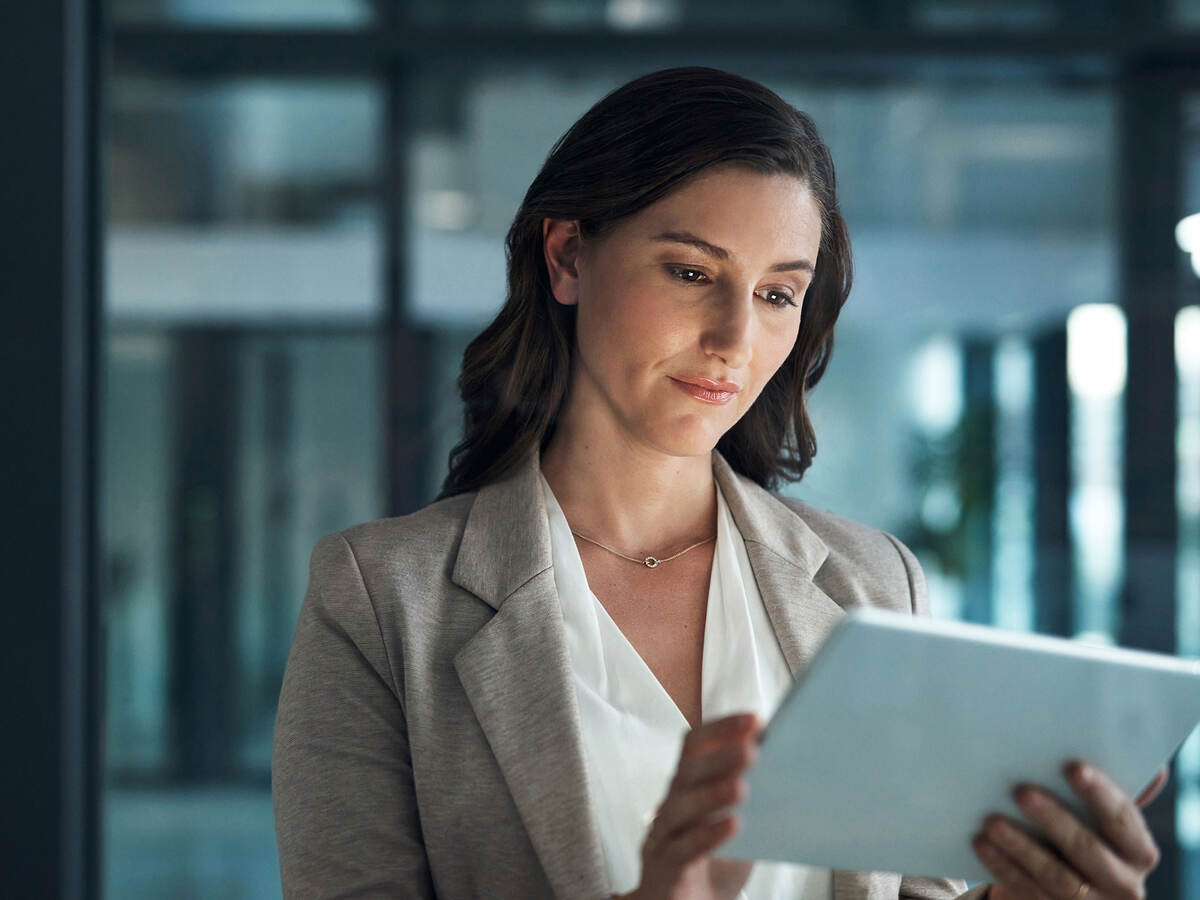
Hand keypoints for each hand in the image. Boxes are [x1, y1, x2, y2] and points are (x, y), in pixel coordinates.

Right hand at [625, 712, 759, 899]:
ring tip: (742, 788)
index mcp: (688, 786)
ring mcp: (664, 835)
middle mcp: (671, 804)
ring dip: (712, 793)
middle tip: (752, 751)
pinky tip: (732, 825)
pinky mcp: (664, 867)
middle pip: (688, 770)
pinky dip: (707, 835)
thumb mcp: (737, 825)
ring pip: (680, 806)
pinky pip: (682, 848)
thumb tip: (786, 760)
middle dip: (720, 757)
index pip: (695, 745)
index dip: (721, 729)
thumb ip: (752, 796)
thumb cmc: (712, 864)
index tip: (754, 720)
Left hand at [973, 762, 1167, 898]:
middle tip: (1021, 791)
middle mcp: (1124, 882)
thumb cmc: (1083, 830)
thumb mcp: (1097, 816)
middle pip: (1087, 849)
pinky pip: (1028, 890)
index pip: (1122, 818)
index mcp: (1138, 850)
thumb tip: (1143, 761)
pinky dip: (1003, 865)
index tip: (1072, 767)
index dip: (1099, 793)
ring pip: (1055, 876)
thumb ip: (1103, 791)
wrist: (1071, 887)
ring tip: (991, 821)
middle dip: (1054, 819)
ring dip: (1020, 846)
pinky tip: (981, 843)